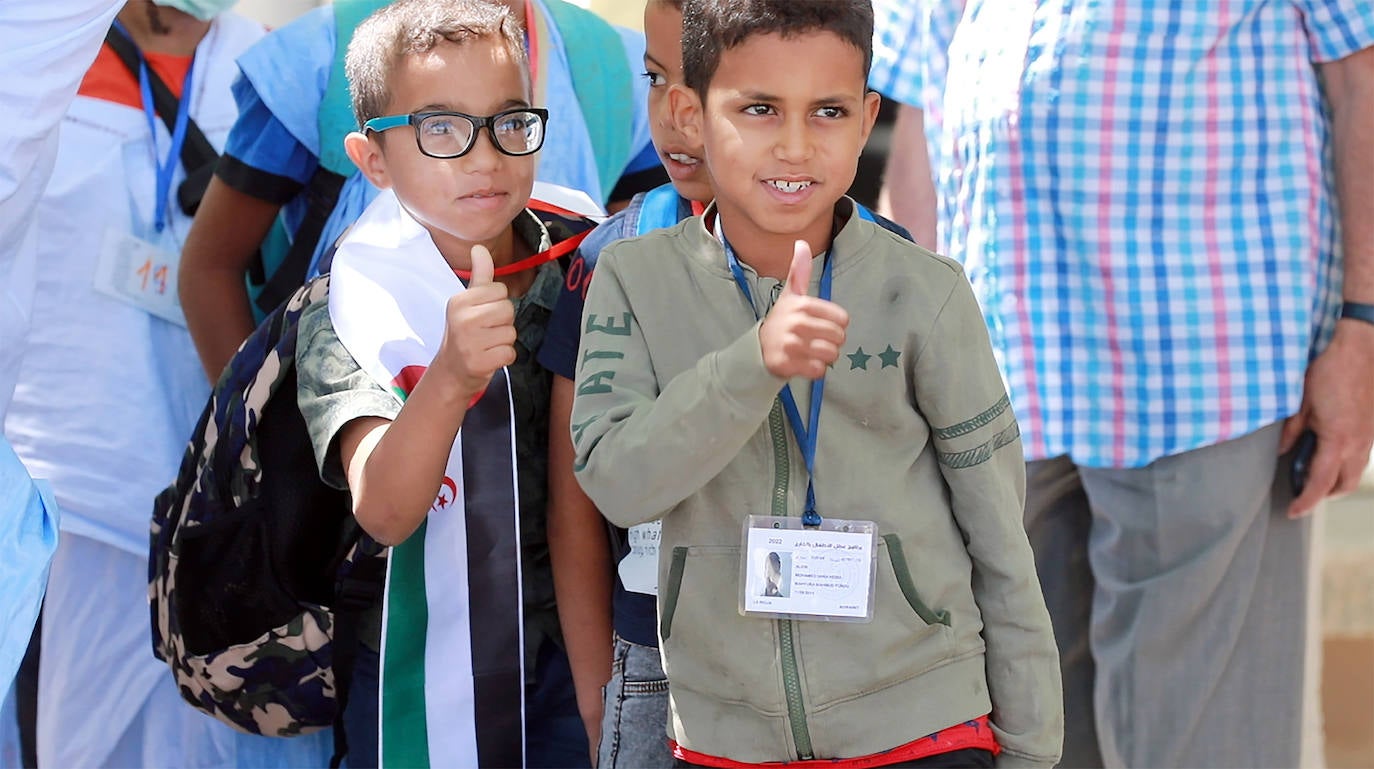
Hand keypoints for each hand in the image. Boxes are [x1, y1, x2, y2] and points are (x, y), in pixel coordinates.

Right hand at [436, 244, 516, 400]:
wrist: (451, 371)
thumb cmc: (464, 333)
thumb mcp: (467, 303)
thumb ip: (480, 276)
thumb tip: (480, 248)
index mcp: (459, 301)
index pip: (500, 291)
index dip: (497, 303)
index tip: (482, 315)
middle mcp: (462, 319)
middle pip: (508, 310)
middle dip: (503, 322)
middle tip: (485, 332)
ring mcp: (469, 342)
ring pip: (511, 332)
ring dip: (503, 341)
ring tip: (486, 345)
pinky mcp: (479, 362)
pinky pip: (510, 353)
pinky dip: (504, 357)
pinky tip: (489, 358)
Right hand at [758, 240, 848, 378]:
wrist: (757, 349)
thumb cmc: (781, 321)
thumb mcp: (790, 295)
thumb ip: (799, 271)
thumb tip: (801, 243)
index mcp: (802, 305)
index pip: (843, 319)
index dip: (835, 324)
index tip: (819, 325)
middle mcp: (797, 323)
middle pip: (839, 338)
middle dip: (831, 342)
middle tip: (814, 340)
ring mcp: (792, 345)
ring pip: (831, 355)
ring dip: (824, 357)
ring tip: (809, 352)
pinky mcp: (788, 364)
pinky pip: (819, 370)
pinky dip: (814, 370)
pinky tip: (803, 362)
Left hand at [1280, 320, 1373, 516]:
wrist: (1359, 346)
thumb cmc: (1328, 370)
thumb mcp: (1300, 403)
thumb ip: (1291, 432)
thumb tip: (1282, 452)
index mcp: (1338, 441)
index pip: (1320, 483)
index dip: (1305, 501)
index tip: (1292, 511)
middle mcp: (1359, 443)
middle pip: (1344, 484)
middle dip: (1323, 495)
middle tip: (1301, 495)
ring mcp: (1369, 435)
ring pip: (1356, 471)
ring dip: (1336, 480)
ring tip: (1312, 475)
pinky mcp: (1372, 426)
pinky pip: (1362, 455)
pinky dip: (1346, 463)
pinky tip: (1329, 452)